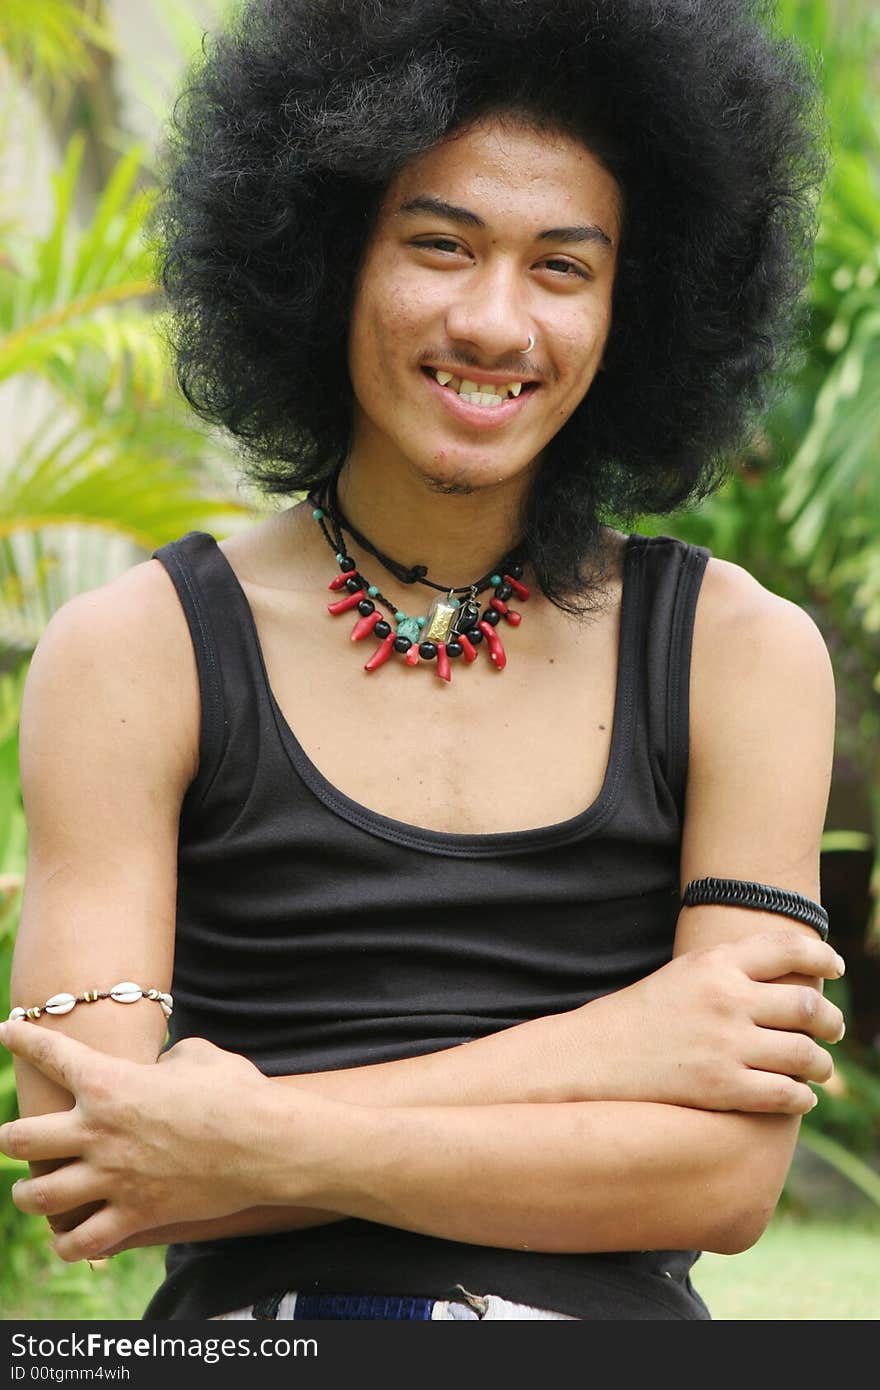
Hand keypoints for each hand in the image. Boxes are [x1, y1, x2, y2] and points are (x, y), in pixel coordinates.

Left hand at [0, 1025, 309, 1260]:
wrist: (267, 1143)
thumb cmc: (235, 1090)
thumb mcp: (195, 1055)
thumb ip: (162, 1059)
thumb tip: (157, 1067)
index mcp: (111, 1083)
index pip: (49, 1055)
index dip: (20, 1040)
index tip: (6, 1031)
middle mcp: (99, 1131)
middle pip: (17, 1141)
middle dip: (9, 1139)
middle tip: (15, 1139)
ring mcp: (113, 1178)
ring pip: (37, 1198)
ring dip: (28, 1194)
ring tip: (31, 1192)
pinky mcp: (134, 1216)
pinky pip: (79, 1242)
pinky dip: (67, 1242)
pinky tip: (68, 1236)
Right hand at [580, 929, 844, 1114]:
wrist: (595, 1056)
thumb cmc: (641, 1015)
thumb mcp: (683, 975)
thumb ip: (731, 971)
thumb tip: (786, 977)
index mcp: (715, 963)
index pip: (788, 948)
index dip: (822, 957)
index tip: (836, 968)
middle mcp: (726, 999)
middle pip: (807, 1005)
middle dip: (831, 1021)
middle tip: (835, 1028)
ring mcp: (726, 1044)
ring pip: (805, 1054)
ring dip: (822, 1063)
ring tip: (820, 1067)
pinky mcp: (723, 1087)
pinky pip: (786, 1094)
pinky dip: (802, 1097)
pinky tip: (800, 1097)